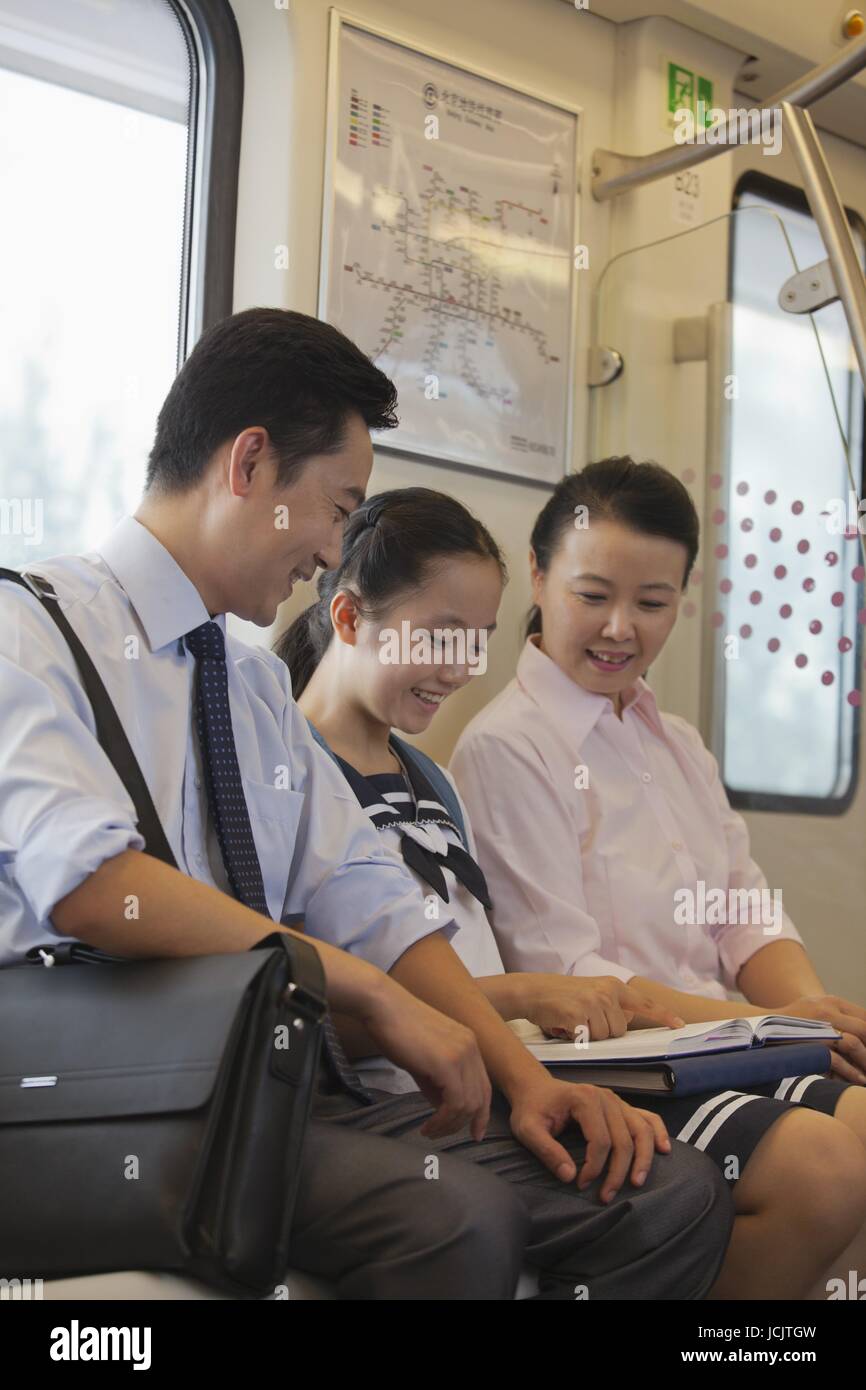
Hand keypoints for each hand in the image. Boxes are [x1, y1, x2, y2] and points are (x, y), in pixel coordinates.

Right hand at [362, 975, 492, 1139]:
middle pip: (480, 1098)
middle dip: (462, 1124)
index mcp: (469, 1044)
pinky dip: (443, 1120)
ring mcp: (462, 1054)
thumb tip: (442, 1108)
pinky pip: (455, 1102)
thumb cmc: (397, 1030)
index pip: (484, 1086)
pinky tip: (427, 1125)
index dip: (481, 1114)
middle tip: (440, 1135)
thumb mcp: (424, 1060)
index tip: (473, 1133)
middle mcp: (471, 1048)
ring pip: (469, 1104)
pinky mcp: (448, 1063)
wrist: (383, 1006)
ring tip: (430, 1131)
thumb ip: (437, 1083)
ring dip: (449, 1125)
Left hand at [508, 1075, 670, 1200]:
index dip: (594, 1167)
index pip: (600, 1140)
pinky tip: (664, 1150)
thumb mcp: (528, 1129)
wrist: (536, 1088)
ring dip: (643, 1159)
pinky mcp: (621, 1107)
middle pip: (624, 1140)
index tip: (580, 1183)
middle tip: (606, 1196)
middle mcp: (606, 1097)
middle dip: (617, 1172)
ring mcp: (617, 1101)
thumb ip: (547, 1151)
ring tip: (637, 1183)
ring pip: (642, 1130)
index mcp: (585, 1099)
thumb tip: (569, 1176)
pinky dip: (658, 1133)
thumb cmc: (532, 1108)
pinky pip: (647, 1118)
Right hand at [525, 974, 684, 1039]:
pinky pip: (587, 1039)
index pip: (644, 1003)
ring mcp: (592, 1003)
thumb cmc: (561, 996)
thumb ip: (612, 1005)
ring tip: (573, 1021)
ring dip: (589, 1036)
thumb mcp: (591, 993)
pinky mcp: (578, 1015)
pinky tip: (564, 1024)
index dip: (663, 1015)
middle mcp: (606, 992)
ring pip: (604, 1037)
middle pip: (619, 1030)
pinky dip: (575, 1037)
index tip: (680, 1025)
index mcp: (612, 985)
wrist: (532, 991)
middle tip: (583, 1020)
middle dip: (603, 1031)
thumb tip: (629, 1018)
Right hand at [780, 995, 865, 1083]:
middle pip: (864, 1028)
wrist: (758, 1028)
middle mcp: (826, 1009)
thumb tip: (862, 1036)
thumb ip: (838, 1020)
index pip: (865, 1017)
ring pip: (854, 1042)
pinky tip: (859, 1080)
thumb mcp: (816, 1013)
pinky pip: (836, 1057)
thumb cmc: (790, 1025)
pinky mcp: (807, 1041)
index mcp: (832, 1002)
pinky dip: (851, 1071)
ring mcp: (816, 1025)